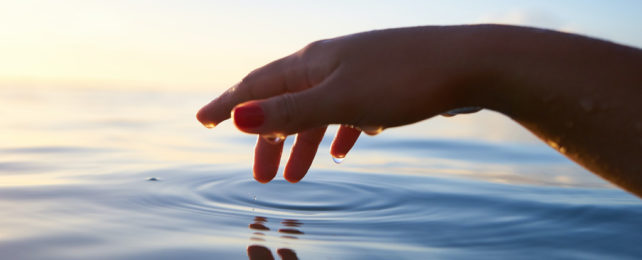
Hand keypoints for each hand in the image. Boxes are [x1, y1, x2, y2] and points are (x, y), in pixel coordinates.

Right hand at [196, 26, 481, 182]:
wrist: (468, 63)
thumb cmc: (403, 80)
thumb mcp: (340, 99)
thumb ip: (290, 110)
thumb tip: (238, 116)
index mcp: (311, 64)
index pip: (256, 85)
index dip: (227, 104)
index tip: (202, 121)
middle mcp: (329, 63)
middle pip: (285, 102)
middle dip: (269, 140)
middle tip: (262, 177)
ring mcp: (357, 72)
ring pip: (318, 111)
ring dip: (304, 143)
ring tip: (298, 177)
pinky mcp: (382, 84)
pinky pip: (348, 110)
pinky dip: (339, 131)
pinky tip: (345, 148)